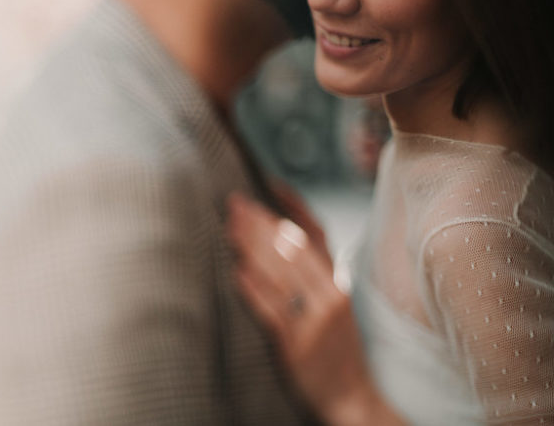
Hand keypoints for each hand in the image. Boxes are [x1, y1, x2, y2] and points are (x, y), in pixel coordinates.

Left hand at [227, 192, 403, 425]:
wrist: (352, 400)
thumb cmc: (335, 349)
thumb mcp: (332, 304)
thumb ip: (312, 271)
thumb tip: (281, 233)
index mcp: (337, 283)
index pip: (316, 233)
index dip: (292, 205)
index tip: (268, 182)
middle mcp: (330, 296)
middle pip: (293, 247)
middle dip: (261, 221)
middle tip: (234, 202)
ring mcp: (314, 320)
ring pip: (281, 273)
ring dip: (252, 246)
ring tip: (230, 227)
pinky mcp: (297, 345)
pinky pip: (272, 311)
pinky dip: (254, 289)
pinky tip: (237, 272)